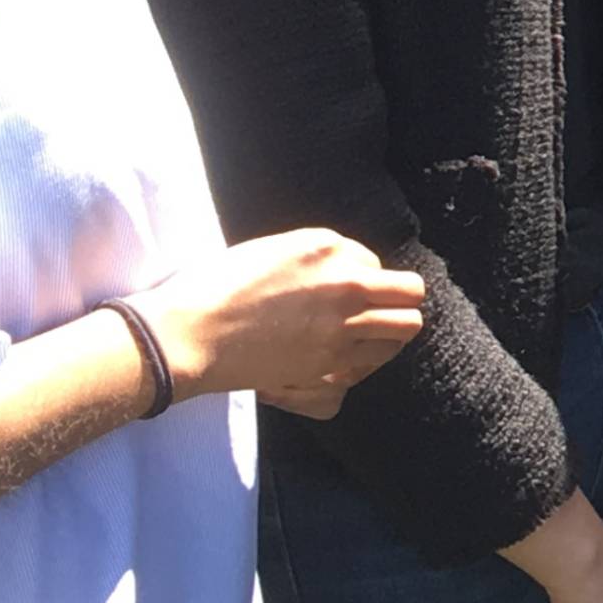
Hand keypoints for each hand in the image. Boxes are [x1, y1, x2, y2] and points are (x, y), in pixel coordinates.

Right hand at [139, 229, 426, 418]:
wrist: (192, 332)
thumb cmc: (217, 287)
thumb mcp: (270, 251)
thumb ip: (313, 258)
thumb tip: (339, 270)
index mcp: (325, 245)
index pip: (373, 260)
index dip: (360, 278)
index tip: (337, 293)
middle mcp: (345, 279)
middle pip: (410, 291)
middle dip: (397, 300)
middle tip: (375, 312)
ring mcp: (344, 321)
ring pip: (407, 325)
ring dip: (392, 329)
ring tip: (370, 335)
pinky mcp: (334, 358)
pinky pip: (378, 357)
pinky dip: (371, 356)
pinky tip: (350, 355)